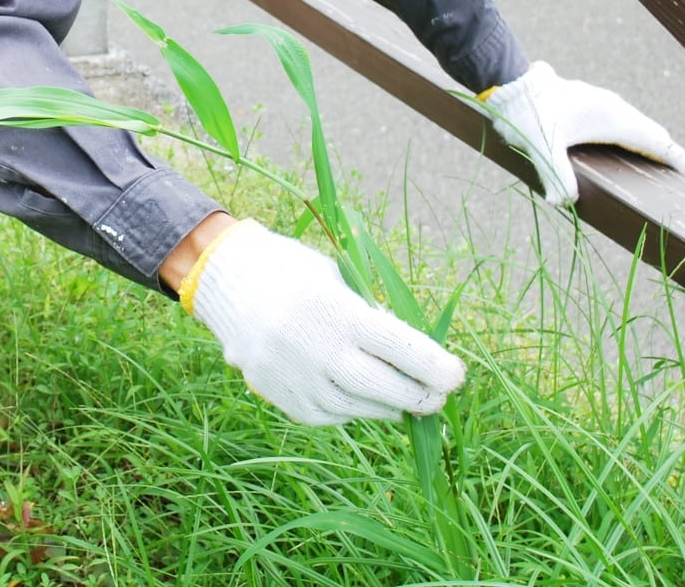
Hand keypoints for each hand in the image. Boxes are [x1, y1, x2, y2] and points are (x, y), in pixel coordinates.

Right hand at [182, 219, 464, 424]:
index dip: (434, 366)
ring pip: (358, 407)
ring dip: (388, 405)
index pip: (399, 347)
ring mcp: (295, 378)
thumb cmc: (294, 271)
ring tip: (404, 397)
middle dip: (419, 396)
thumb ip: (370, 316)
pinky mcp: (283, 398)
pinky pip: (330, 414)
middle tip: (439, 396)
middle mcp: (315, 349)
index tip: (457, 376)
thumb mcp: (337, 279)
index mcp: (335, 310)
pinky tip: (361, 396)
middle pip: (383, 388)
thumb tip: (411, 357)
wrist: (227, 283)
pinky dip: (352, 408)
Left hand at [481, 61, 684, 205]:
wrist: (511, 81)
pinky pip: (620, 117)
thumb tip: (564, 201)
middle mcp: (613, 107)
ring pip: (634, 122)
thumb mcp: (544, 148)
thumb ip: (556, 175)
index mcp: (612, 118)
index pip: (654, 140)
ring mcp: (601, 100)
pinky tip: (621, 141)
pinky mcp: (588, 99)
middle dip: (666, 151)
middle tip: (682, 171)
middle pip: (649, 131)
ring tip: (656, 158)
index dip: (676, 157)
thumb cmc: (529, 115)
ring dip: (647, 139)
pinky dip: (631, 131)